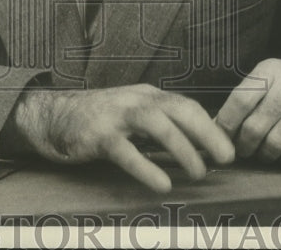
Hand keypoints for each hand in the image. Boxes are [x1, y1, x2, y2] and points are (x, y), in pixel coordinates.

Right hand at [3, 84, 234, 191]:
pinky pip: (127, 151)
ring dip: (183, 149)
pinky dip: (147, 168)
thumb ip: (161, 124)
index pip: (187, 106)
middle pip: (179, 109)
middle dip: (207, 133)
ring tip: (198, 173)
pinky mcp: (97, 135)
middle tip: (225, 159)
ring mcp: (116, 115)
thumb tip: (198, 146)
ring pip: (157, 124)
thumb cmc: (98, 120)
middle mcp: (135, 99)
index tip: (229, 150)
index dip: (211, 127)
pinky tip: (162, 185)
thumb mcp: (133, 115)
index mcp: (148, 95)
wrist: (51, 115)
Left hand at [215, 54, 280, 166]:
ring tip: (264, 153)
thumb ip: (243, 100)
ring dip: (265, 155)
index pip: (240, 101)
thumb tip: (213, 126)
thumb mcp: (267, 79)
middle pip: (255, 127)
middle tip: (244, 150)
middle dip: (244, 146)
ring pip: (275, 143)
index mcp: (270, 70)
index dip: (226, 125)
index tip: (221, 138)